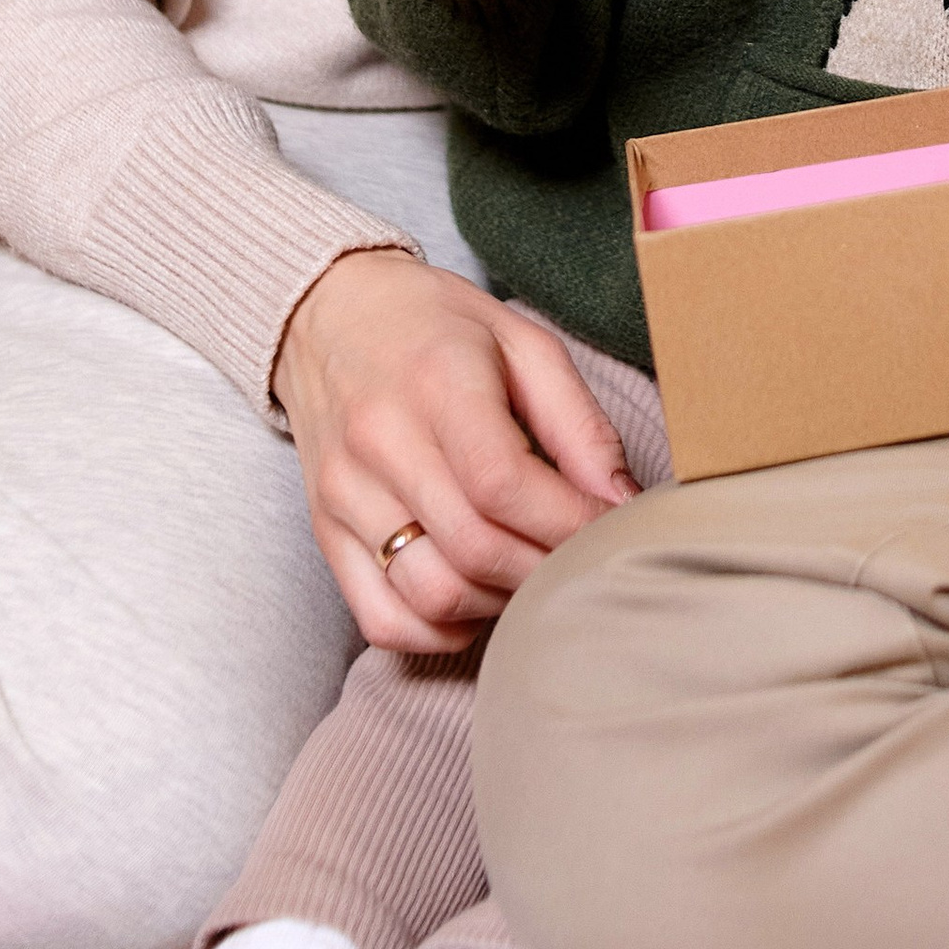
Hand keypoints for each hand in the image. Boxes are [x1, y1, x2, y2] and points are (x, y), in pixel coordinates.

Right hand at [272, 247, 634, 649]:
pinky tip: (474, 598)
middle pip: (475, 548)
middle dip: (546, 569)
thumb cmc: (439, 329)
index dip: (569, 522)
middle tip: (580, 558)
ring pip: (431, 595)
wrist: (331, 317)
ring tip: (528, 572)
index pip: (503, 483)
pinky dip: (440, 631)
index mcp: (436, 382)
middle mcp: (380, 443)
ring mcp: (344, 495)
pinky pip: (382, 620)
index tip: (611, 529)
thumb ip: (580, 424)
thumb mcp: (524, 344)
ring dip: (499, 604)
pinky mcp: (325, 533)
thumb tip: (622, 502)